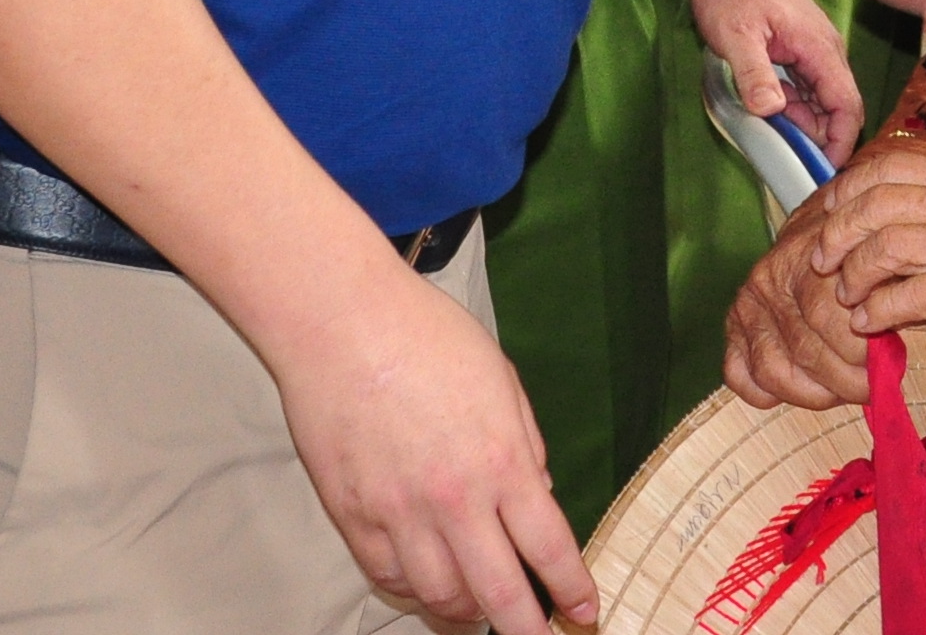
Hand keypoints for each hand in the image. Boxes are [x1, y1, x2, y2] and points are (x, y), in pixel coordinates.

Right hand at [268, 263, 595, 633]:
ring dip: (467, 613)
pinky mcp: (353, 515)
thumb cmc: (424, 336)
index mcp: (501, 459)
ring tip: (479, 612)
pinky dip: (413, 589)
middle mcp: (454, 497)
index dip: (572, 590)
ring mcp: (399, 512)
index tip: (583, 612)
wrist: (341, 321)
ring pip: (441, 596)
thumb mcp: (501, 380)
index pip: (550, 547)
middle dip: (526, 630)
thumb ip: (525, 444)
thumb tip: (539, 495)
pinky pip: (389, 576)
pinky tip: (428, 582)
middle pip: (500, 593)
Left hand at [691, 0, 863, 155]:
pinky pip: (807, 90)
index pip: (847, 105)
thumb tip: (771, 111)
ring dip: (804, 125)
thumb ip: (753, 73)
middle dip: (821, 139)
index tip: (825, 171)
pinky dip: (794, 108)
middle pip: (839, 109)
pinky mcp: (801, 52)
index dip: (842, 142)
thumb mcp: (735, 34)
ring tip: (774, 136)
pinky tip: (771, 115)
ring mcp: (815, 52)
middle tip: (789, 159)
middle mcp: (826, 53)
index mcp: (819, 49)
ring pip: (822, 101)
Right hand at [722, 185, 875, 410]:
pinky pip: (738, 374)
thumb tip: (910, 325)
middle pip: (806, 348)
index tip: (890, 364)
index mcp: (808, 254)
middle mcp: (770, 278)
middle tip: (873, 386)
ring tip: (844, 391)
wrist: (829, 222)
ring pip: (774, 369)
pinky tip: (802, 390)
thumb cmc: (863, 244)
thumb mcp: (884, 249)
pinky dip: (767, 394)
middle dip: (846, 380)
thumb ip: (894, 284)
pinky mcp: (735, 326)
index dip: (861, 352)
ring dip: (815, 393)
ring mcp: (749, 304)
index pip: (827, 316)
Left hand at [813, 144, 925, 364]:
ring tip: (845, 296)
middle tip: (821, 261)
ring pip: (889, 246)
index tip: (825, 216)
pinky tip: (868, 324)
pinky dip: (880, 310)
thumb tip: (887, 217)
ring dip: (855, 274)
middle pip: (878, 202)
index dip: (846, 192)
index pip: (888, 166)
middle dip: (838, 233)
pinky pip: (914, 294)